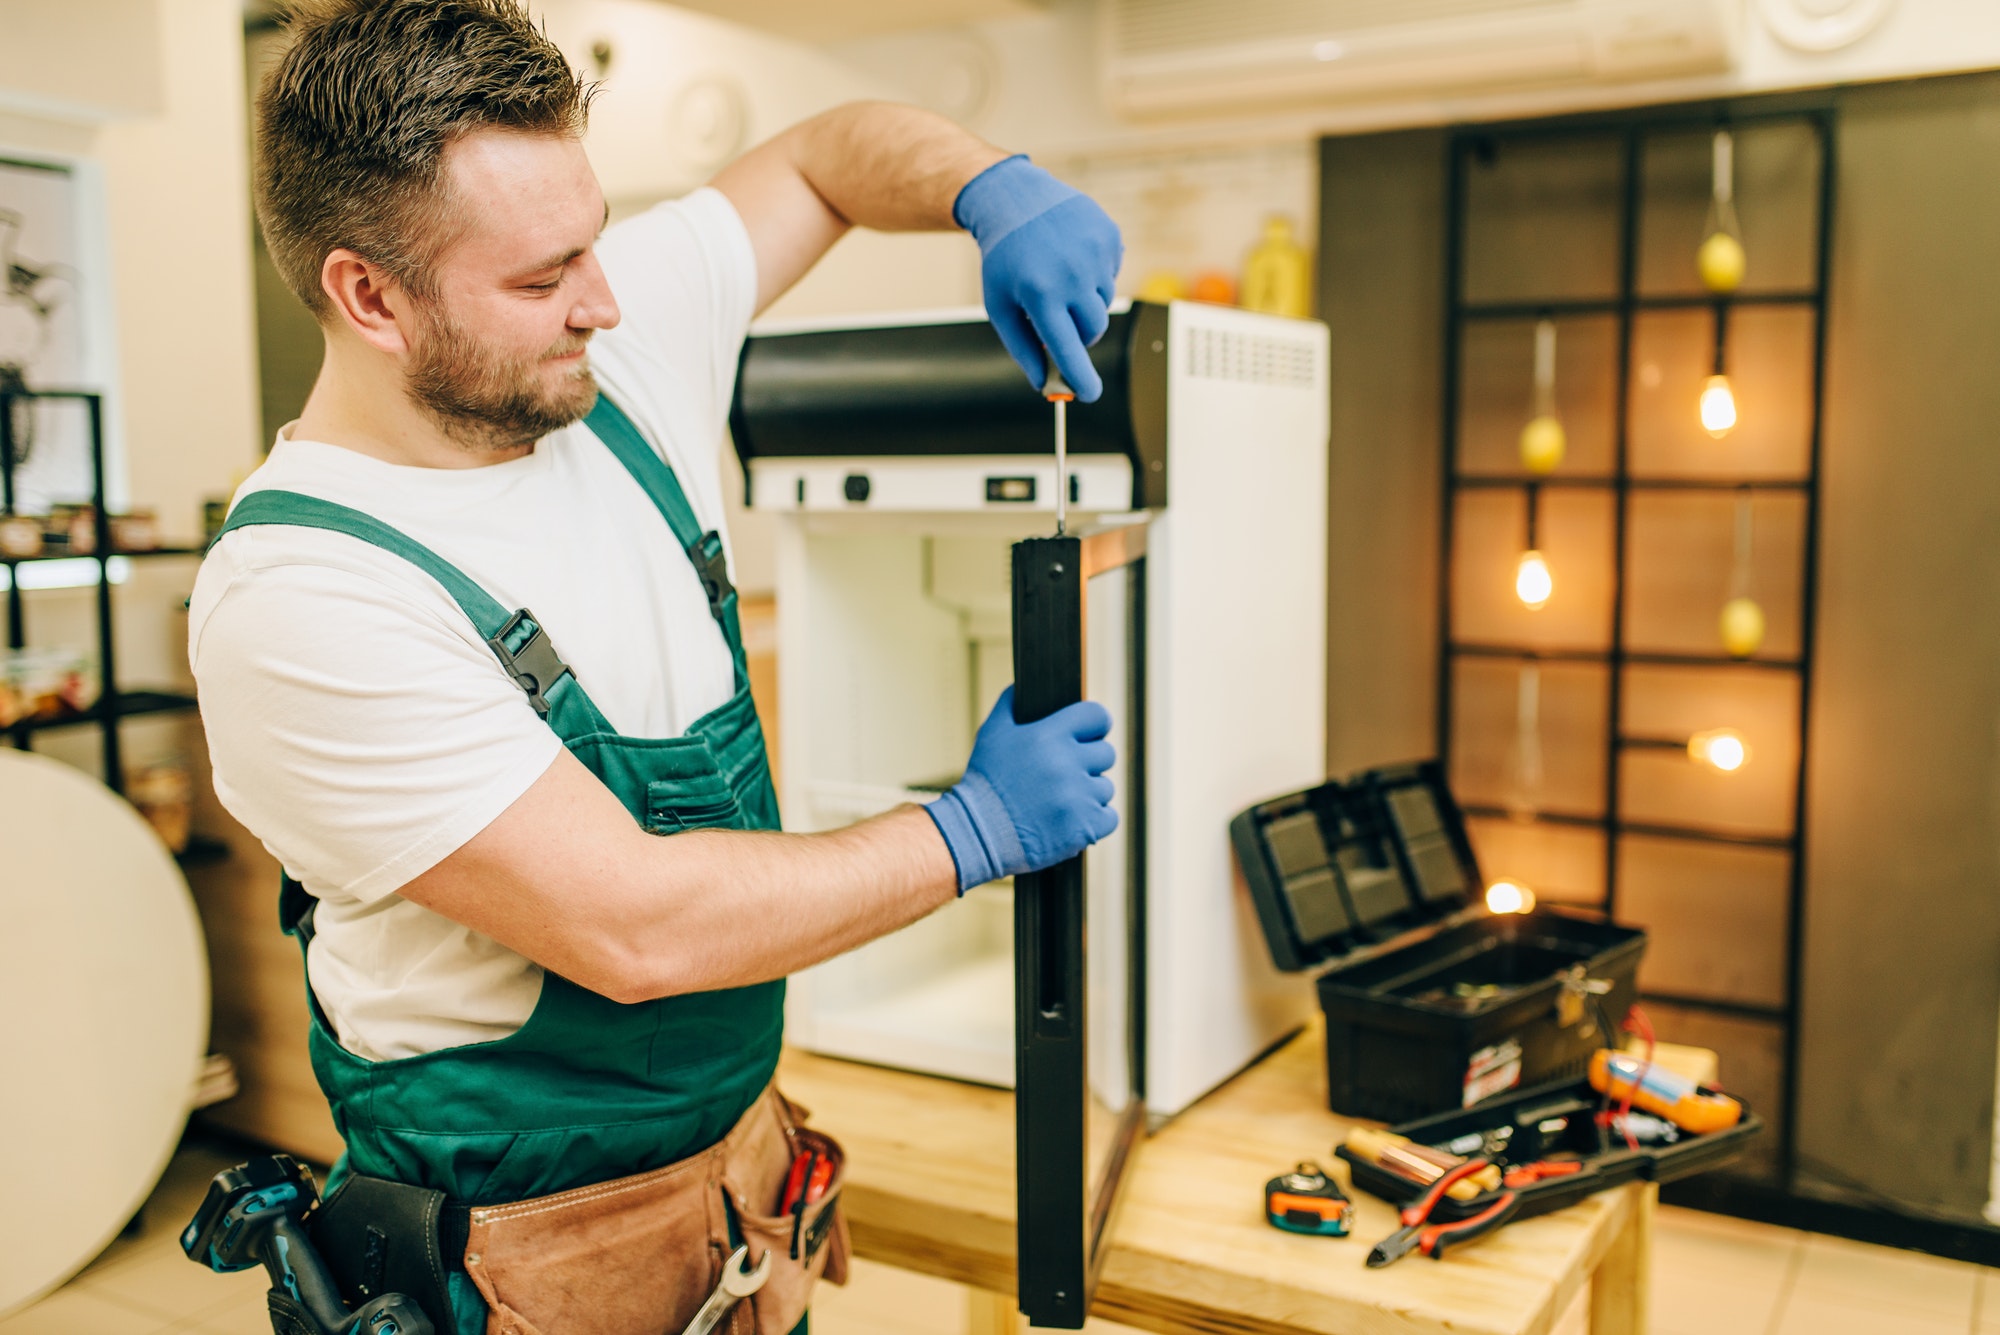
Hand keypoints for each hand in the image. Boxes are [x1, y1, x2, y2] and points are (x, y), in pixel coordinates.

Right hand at [924, 687, 1118, 893]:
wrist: (978, 834)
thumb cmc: (986, 783)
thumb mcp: (991, 734)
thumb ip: (1009, 704)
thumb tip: (1021, 687)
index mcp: (1049, 736)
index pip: (1097, 716)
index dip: (1095, 724)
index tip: (1089, 734)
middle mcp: (1068, 763)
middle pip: (1106, 754)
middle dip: (1089, 762)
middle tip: (1065, 774)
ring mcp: (1078, 797)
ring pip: (1105, 788)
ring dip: (1088, 794)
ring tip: (1059, 801)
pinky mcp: (1085, 826)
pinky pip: (1109, 817)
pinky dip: (1094, 820)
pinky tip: (1071, 819)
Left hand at [953, 155, 1122, 402]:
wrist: (1016, 199)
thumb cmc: (1005, 257)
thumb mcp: (1000, 305)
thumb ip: (1022, 347)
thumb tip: (1043, 382)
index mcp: (1041, 294)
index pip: (1069, 349)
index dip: (1081, 378)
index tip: (1089, 394)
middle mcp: (1072, 274)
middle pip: (1093, 331)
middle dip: (1078, 334)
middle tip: (1058, 318)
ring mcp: (1095, 254)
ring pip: (1103, 304)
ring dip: (1085, 302)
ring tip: (1059, 277)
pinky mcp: (1109, 237)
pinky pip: (1111, 274)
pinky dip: (1094, 275)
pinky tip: (1072, 257)